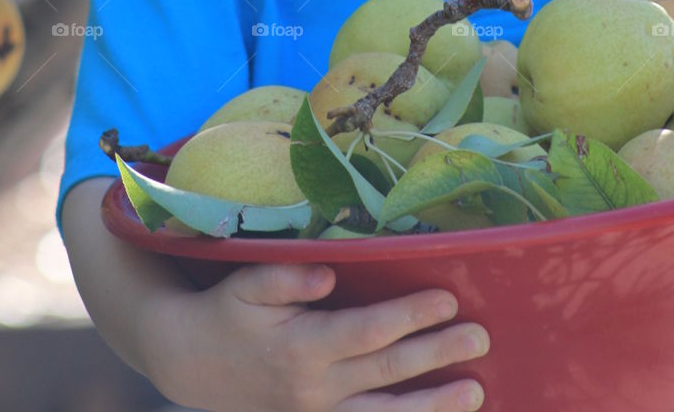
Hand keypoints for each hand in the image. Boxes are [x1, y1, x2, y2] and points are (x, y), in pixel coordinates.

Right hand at [153, 260, 489, 411]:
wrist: (192, 364)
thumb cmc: (227, 313)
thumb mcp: (247, 285)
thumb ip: (286, 278)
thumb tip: (329, 274)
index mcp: (303, 346)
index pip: (368, 330)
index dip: (409, 316)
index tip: (447, 298)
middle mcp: (317, 387)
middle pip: (388, 371)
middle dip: (438, 354)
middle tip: (481, 337)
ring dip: (433, 404)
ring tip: (476, 392)